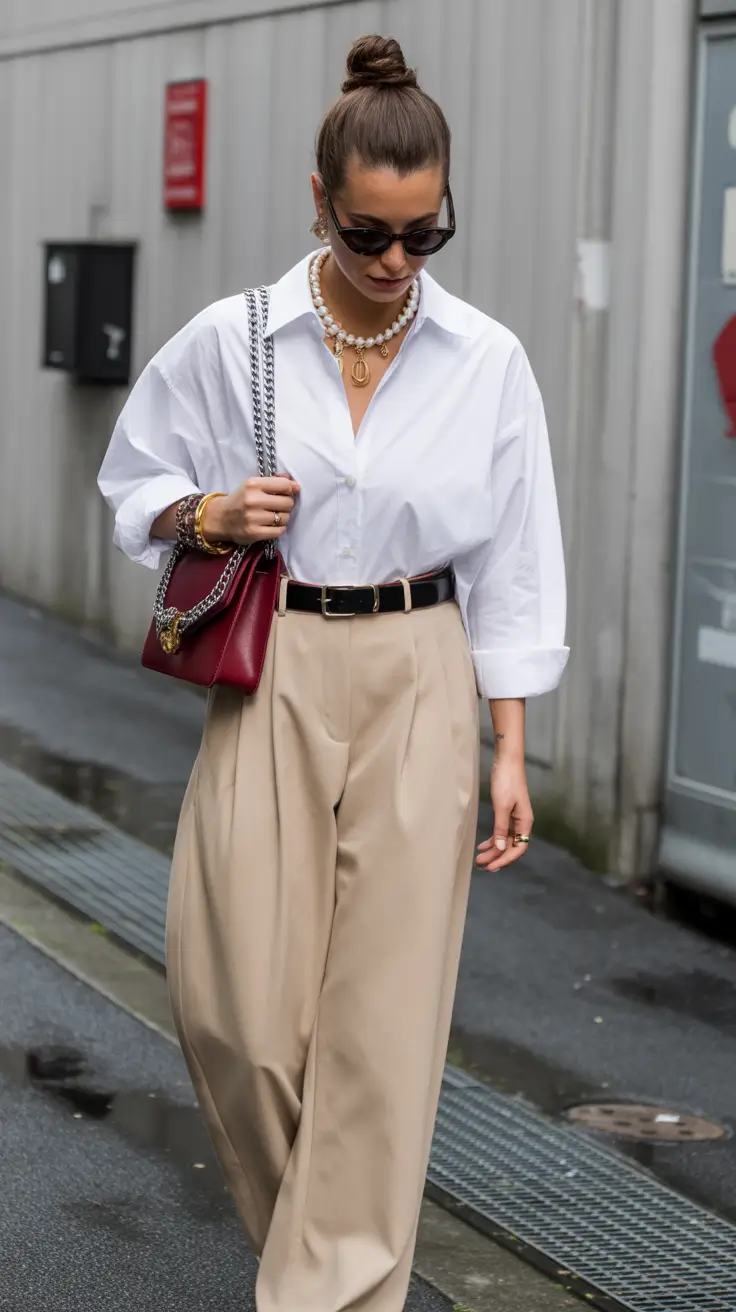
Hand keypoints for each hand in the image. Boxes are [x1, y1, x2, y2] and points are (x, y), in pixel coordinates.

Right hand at [204, 476, 299, 545]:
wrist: (221, 518)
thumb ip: (274, 482)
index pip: (284, 485)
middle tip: (279, 506)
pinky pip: (279, 531)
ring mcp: (253, 518)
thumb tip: (295, 484)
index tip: (290, 492)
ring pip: (285, 518)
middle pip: (288, 502)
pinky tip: (271, 526)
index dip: (291, 489)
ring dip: (283, 518)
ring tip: (274, 516)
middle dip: (287, 504)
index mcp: (253, 485)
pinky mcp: (254, 533)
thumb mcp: (253, 485)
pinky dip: (279, 529)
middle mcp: (252, 500)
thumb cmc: (241, 500)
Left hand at [476, 757, 533, 872]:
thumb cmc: (507, 782)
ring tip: (480, 859)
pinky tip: (483, 845)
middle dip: (497, 857)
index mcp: (525, 823)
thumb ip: (501, 828)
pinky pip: (501, 831)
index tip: (492, 866)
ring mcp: (515, 818)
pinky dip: (492, 839)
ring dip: (493, 850)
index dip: (506, 859)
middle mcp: (522, 823)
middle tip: (482, 865)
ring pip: (505, 840)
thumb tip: (500, 848)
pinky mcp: (507, 812)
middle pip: (511, 847)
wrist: (507, 761)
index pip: (518, 848)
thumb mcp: (502, 806)